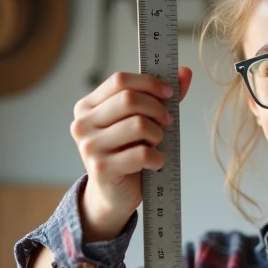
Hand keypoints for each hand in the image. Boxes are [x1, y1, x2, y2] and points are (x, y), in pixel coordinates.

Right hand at [71, 68, 191, 238]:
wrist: (114, 194)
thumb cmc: (128, 152)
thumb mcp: (142, 121)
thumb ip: (160, 97)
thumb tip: (184, 72)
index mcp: (87, 107)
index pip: (120, 81)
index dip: (149, 83)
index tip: (169, 93)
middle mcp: (82, 124)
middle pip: (129, 100)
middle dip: (157, 109)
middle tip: (167, 121)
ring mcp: (89, 147)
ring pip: (138, 125)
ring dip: (158, 134)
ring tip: (156, 144)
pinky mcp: (101, 168)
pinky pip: (142, 153)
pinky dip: (157, 157)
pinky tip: (155, 162)